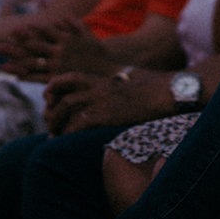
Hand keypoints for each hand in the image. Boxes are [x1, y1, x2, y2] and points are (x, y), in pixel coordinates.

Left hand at [7, 18, 110, 78]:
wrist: (110, 71)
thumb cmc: (99, 53)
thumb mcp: (88, 36)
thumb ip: (75, 25)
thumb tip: (63, 16)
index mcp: (65, 38)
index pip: (43, 33)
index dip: (28, 32)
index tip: (14, 30)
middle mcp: (60, 50)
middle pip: (33, 46)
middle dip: (15, 46)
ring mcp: (58, 64)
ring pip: (34, 62)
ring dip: (17, 63)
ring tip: (2, 63)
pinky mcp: (59, 77)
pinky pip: (41, 77)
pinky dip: (28, 76)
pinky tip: (16, 77)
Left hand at [43, 70, 167, 134]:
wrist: (170, 92)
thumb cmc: (158, 87)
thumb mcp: (136, 77)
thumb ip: (123, 79)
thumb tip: (125, 79)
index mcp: (104, 79)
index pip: (70, 78)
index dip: (55, 87)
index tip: (49, 98)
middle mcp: (99, 87)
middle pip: (64, 95)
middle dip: (52, 110)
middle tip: (49, 123)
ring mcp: (102, 100)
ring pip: (67, 108)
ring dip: (56, 123)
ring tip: (54, 135)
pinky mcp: (107, 114)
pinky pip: (79, 124)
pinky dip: (68, 133)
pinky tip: (64, 141)